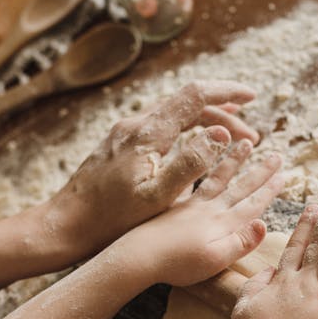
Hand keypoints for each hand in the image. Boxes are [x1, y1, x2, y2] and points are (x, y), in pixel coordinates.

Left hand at [45, 81, 261, 260]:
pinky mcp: (118, 145)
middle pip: (186, 104)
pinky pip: (160, 127)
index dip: (226, 93)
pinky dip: (185, 131)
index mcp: (147, 134)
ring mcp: (124, 133)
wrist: (66, 225)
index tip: (251, 97)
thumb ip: (190, 164)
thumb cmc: (110, 220)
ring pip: (173, 115)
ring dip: (205, 123)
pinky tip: (193, 147)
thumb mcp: (157, 197)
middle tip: (251, 138)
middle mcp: (134, 125)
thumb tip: (220, 134)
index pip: (194, 96)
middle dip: (223, 115)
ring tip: (232, 140)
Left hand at [116, 140, 282, 287]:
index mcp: (219, 220)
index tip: (283, 174)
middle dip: (258, 169)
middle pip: (236, 182)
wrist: (134, 258)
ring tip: (244, 144)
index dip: (268, 188)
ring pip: (214, 175)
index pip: (250, 198)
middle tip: (276, 155)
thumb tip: (263, 222)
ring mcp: (186, 204)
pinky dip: (200, 166)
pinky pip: (191, 179)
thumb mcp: (212, 260)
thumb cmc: (172, 263)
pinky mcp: (169, 205)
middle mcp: (205, 207)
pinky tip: (199, 156)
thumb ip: (239, 242)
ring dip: (232, 160)